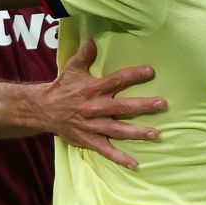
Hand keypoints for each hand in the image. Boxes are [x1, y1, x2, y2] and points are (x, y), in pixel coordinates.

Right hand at [27, 39, 164, 169]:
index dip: (133, 75)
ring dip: (137, 133)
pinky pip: (106, 151)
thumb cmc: (62, 88)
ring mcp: (92, 126)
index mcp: (93, 89)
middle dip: (143, 106)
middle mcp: (95, 108)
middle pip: (122, 107)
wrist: (43, 110)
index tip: (150, 71)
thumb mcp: (71, 68)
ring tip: (156, 134)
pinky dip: (120, 158)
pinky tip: (135, 165)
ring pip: (118, 130)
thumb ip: (84, 55)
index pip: (116, 80)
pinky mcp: (89, 140)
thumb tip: (92, 40)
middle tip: (162, 104)